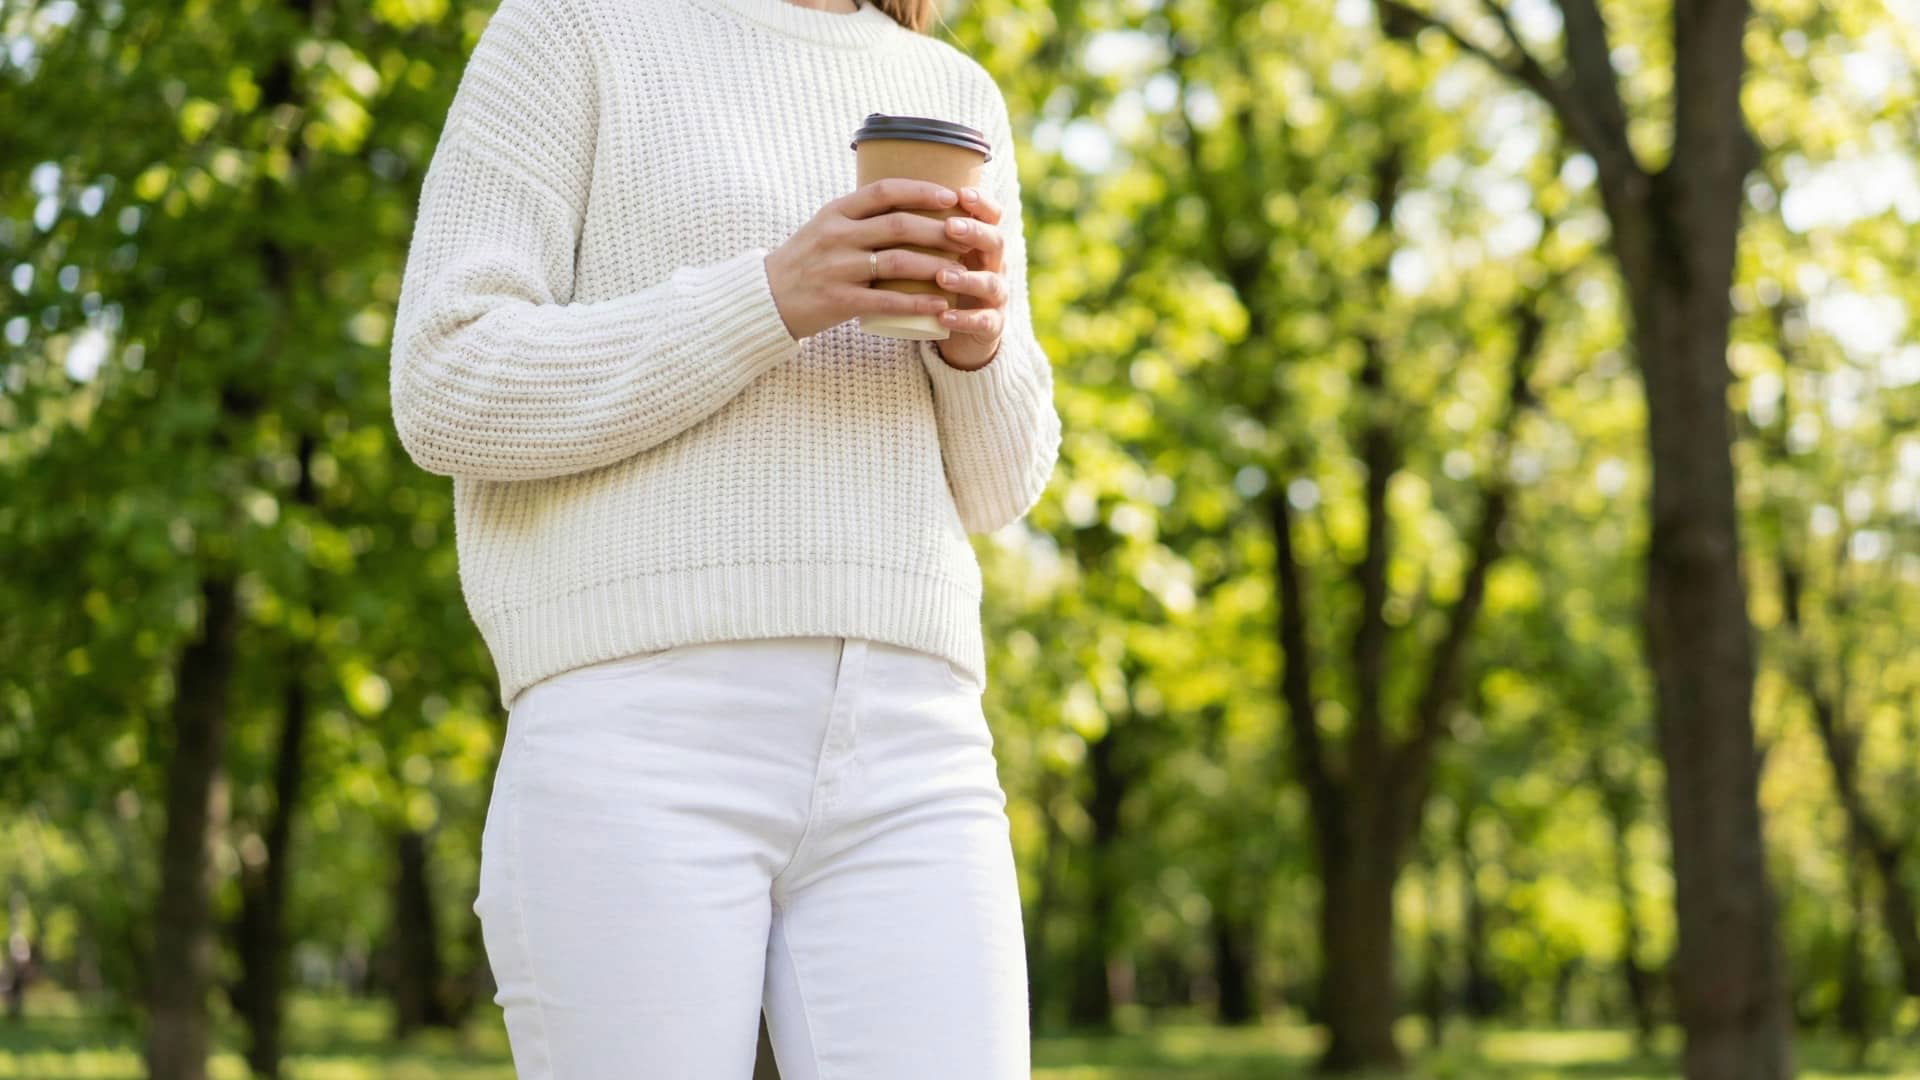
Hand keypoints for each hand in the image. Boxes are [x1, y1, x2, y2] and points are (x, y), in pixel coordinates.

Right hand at [764, 178, 975, 340]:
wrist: (767, 298)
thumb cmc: (805, 261)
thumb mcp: (825, 226)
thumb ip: (859, 215)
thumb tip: (906, 200)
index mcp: (836, 212)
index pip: (884, 192)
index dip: (921, 191)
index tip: (951, 197)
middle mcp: (836, 236)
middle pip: (898, 225)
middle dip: (939, 230)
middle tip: (967, 236)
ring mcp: (837, 268)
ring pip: (897, 261)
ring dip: (935, 265)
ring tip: (962, 271)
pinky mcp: (839, 300)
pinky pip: (887, 300)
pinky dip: (917, 303)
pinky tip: (940, 306)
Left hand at [928, 185, 1008, 370]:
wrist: (955, 329)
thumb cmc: (935, 283)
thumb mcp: (930, 253)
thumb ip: (917, 230)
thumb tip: (879, 193)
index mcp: (980, 242)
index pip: (991, 216)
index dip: (981, 203)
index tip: (961, 193)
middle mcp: (993, 265)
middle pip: (996, 242)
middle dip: (974, 233)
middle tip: (951, 227)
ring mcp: (995, 296)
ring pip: (991, 283)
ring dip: (967, 278)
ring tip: (943, 276)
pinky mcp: (990, 326)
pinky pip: (983, 322)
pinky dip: (964, 319)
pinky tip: (943, 317)